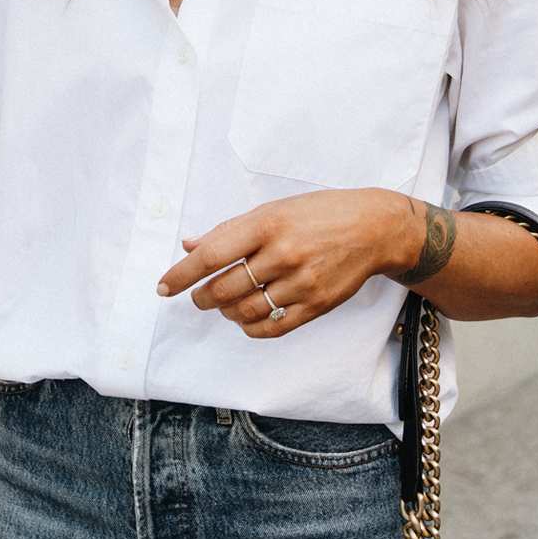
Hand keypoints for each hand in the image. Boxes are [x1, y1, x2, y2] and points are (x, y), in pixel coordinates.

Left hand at [156, 189, 415, 337]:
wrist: (374, 228)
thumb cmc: (319, 214)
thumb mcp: (273, 209)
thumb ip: (230, 230)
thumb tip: (189, 246)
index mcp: (267, 223)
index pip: (211, 256)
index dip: (181, 275)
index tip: (163, 287)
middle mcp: (283, 253)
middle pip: (223, 289)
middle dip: (202, 298)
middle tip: (199, 296)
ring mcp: (301, 282)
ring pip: (245, 312)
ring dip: (225, 313)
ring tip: (225, 304)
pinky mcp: (317, 305)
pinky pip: (272, 329)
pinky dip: (250, 328)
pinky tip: (246, 319)